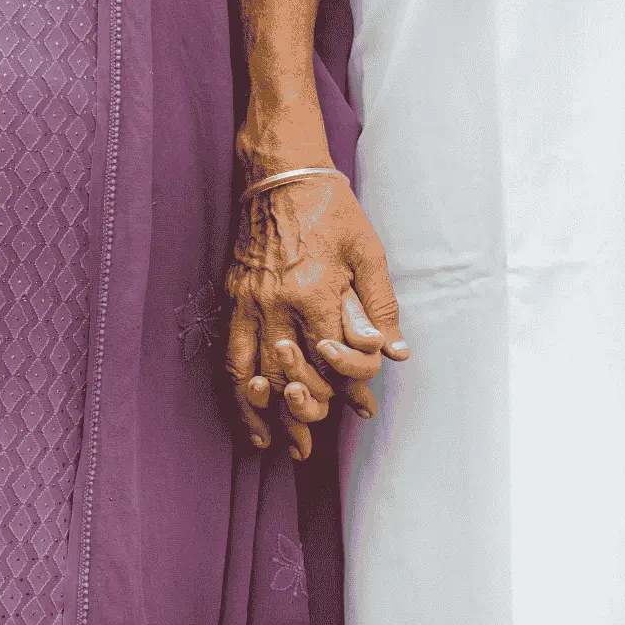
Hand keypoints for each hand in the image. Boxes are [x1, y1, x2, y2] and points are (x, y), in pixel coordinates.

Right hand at [225, 175, 408, 459]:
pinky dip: (236, 383)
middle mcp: (276, 304)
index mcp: (313, 293)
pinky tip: (245, 400)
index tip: (357, 410)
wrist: (281, 176)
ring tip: (268, 442)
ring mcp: (249, 301)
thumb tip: (394, 353)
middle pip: (284, 376)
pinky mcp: (234, 296)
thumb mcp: (368, 252)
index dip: (344, 390)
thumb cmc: (332, 211)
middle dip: (298, 416)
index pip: (328, 360)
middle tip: (305, 448)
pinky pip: (230, 350)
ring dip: (258, 412)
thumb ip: (381, 306)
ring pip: (248, 371)